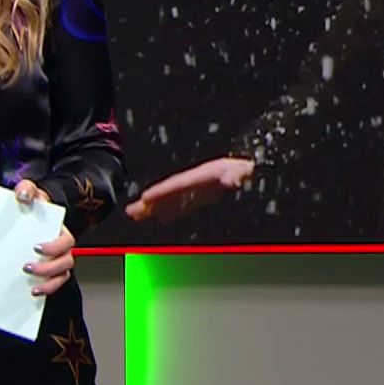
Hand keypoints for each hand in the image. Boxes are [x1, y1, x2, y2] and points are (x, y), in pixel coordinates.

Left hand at [14, 180, 74, 296]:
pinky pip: (55, 283)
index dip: (54, 247)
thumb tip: (23, 196)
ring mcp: (57, 259)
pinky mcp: (49, 270)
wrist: (28, 214)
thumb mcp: (29, 191)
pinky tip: (33, 291)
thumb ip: (26, 189)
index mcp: (59, 229)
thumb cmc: (32, 204)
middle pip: (66, 261)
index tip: (35, 247)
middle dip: (48, 268)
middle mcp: (62, 246)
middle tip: (27, 267)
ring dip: (48, 282)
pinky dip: (47, 289)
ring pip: (62, 275)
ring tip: (32, 285)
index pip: (66, 240)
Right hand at [124, 157, 255, 223]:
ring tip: (136, 215)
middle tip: (131, 211)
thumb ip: (236, 175)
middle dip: (150, 201)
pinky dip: (169, 210)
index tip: (146, 197)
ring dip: (154, 207)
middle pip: (168, 193)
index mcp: (203, 175)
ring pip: (171, 199)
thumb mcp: (242, 170)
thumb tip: (233, 181)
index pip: (178, 184)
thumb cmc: (247, 168)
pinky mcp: (201, 196)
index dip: (162, 191)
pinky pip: (181, 204)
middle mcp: (195, 182)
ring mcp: (196, 189)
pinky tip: (161, 218)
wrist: (252, 166)